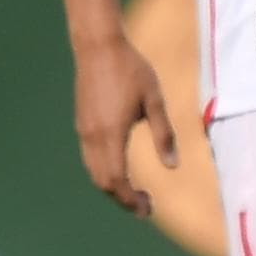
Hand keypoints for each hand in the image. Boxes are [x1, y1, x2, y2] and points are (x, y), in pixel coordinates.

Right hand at [71, 33, 175, 215]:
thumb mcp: (154, 101)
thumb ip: (164, 134)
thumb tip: (173, 166)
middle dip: (123, 199)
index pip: (117, 180)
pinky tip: (122, 171)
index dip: (131, 199)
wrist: (98, 47)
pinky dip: (105, 173)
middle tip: (146, 207)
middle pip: (103, 182)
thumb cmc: (131, 70)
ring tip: (136, 193)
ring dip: (113, 187)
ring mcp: (84, 130)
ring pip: (94, 172)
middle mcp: (92, 136)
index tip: (148, 209)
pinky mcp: (82, 123)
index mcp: (111, 134)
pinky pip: (91, 159)